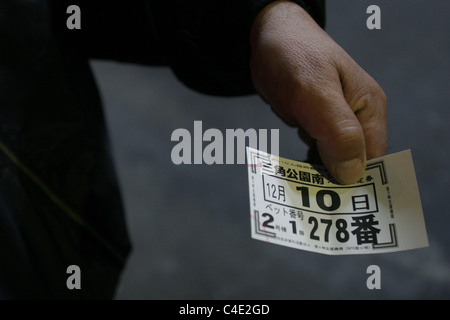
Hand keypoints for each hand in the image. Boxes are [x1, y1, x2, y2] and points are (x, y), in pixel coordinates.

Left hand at [250, 1, 386, 183]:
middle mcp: (357, 117)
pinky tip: (295, 170)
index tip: (334, 203)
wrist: (268, 37)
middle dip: (335, 181)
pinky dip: (306, 161)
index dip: (356, 182)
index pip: (372, 159)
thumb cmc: (294, 56)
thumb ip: (338, 132)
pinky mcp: (316, 122)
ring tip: (301, 189)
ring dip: (318, 174)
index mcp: (368, 109)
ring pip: (333, 159)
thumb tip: (353, 174)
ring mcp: (335, 121)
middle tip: (312, 199)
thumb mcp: (315, 92)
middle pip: (353, 163)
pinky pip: (316, 150)